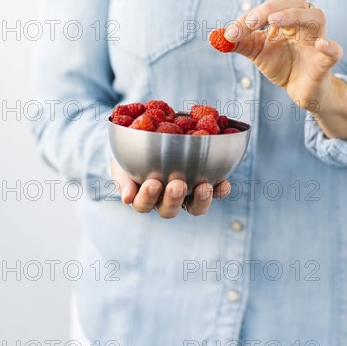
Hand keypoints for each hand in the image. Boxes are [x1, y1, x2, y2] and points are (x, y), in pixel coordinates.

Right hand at [111, 159, 230, 217]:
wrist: (154, 135)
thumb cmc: (134, 154)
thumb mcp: (123, 161)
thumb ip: (124, 178)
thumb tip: (126, 199)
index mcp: (145, 197)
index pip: (143, 205)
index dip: (147, 198)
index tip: (152, 183)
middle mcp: (167, 200)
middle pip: (170, 210)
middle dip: (174, 198)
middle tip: (177, 184)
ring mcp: (188, 195)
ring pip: (195, 207)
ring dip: (200, 199)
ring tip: (203, 186)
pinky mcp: (207, 186)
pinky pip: (216, 193)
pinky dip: (220, 190)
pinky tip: (223, 183)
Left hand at [225, 0, 346, 139]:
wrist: (300, 91)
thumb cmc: (282, 65)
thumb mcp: (257, 52)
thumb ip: (239, 43)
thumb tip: (216, 35)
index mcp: (289, 18)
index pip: (271, 7)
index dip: (251, 16)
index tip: (232, 31)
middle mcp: (305, 24)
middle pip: (296, 2)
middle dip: (272, 7)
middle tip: (252, 21)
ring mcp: (317, 41)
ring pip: (315, 17)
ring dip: (294, 16)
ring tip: (274, 23)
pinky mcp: (326, 62)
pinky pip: (335, 52)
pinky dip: (330, 47)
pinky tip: (322, 45)